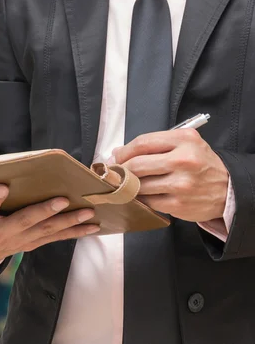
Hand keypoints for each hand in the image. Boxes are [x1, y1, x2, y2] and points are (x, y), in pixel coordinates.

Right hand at [0, 185, 99, 262]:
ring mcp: (17, 241)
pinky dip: (73, 232)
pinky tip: (92, 227)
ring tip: (88, 213)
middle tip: (62, 200)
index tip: (1, 187)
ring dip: (67, 223)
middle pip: (24, 222)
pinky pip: (54, 238)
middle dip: (44, 212)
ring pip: (45, 232)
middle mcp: (0, 234)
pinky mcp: (30, 243)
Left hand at [113, 128, 229, 221]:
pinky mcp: (178, 204)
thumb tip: (117, 153)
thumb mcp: (184, 145)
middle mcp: (184, 160)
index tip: (116, 157)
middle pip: (137, 164)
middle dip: (121, 170)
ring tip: (129, 184)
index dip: (124, 151)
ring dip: (129, 186)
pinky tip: (144, 195)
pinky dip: (141, 198)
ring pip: (139, 185)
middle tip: (116, 173)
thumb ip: (153, 145)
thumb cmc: (200, 164)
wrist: (228, 190)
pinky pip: (147, 201)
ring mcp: (181, 184)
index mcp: (184, 140)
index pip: (142, 143)